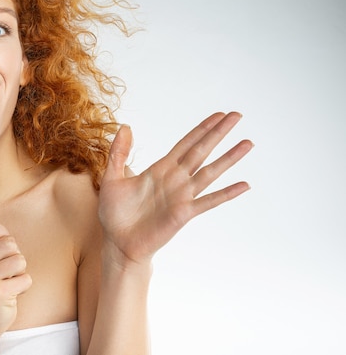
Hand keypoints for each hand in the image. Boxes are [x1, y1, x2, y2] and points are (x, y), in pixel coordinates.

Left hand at [98, 112, 252, 267]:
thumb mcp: (111, 178)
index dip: (202, 129)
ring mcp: (182, 196)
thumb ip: (119, 153)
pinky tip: (244, 184)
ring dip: (229, 158)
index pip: (185, 144)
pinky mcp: (183, 214)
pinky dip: (227, 193)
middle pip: (201, 151)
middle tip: (237, 116)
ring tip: (248, 143)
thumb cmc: (114, 213)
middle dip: (219, 133)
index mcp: (160, 169)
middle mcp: (175, 180)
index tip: (218, 115)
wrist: (117, 243)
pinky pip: (209, 201)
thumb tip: (126, 126)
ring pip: (210, 172)